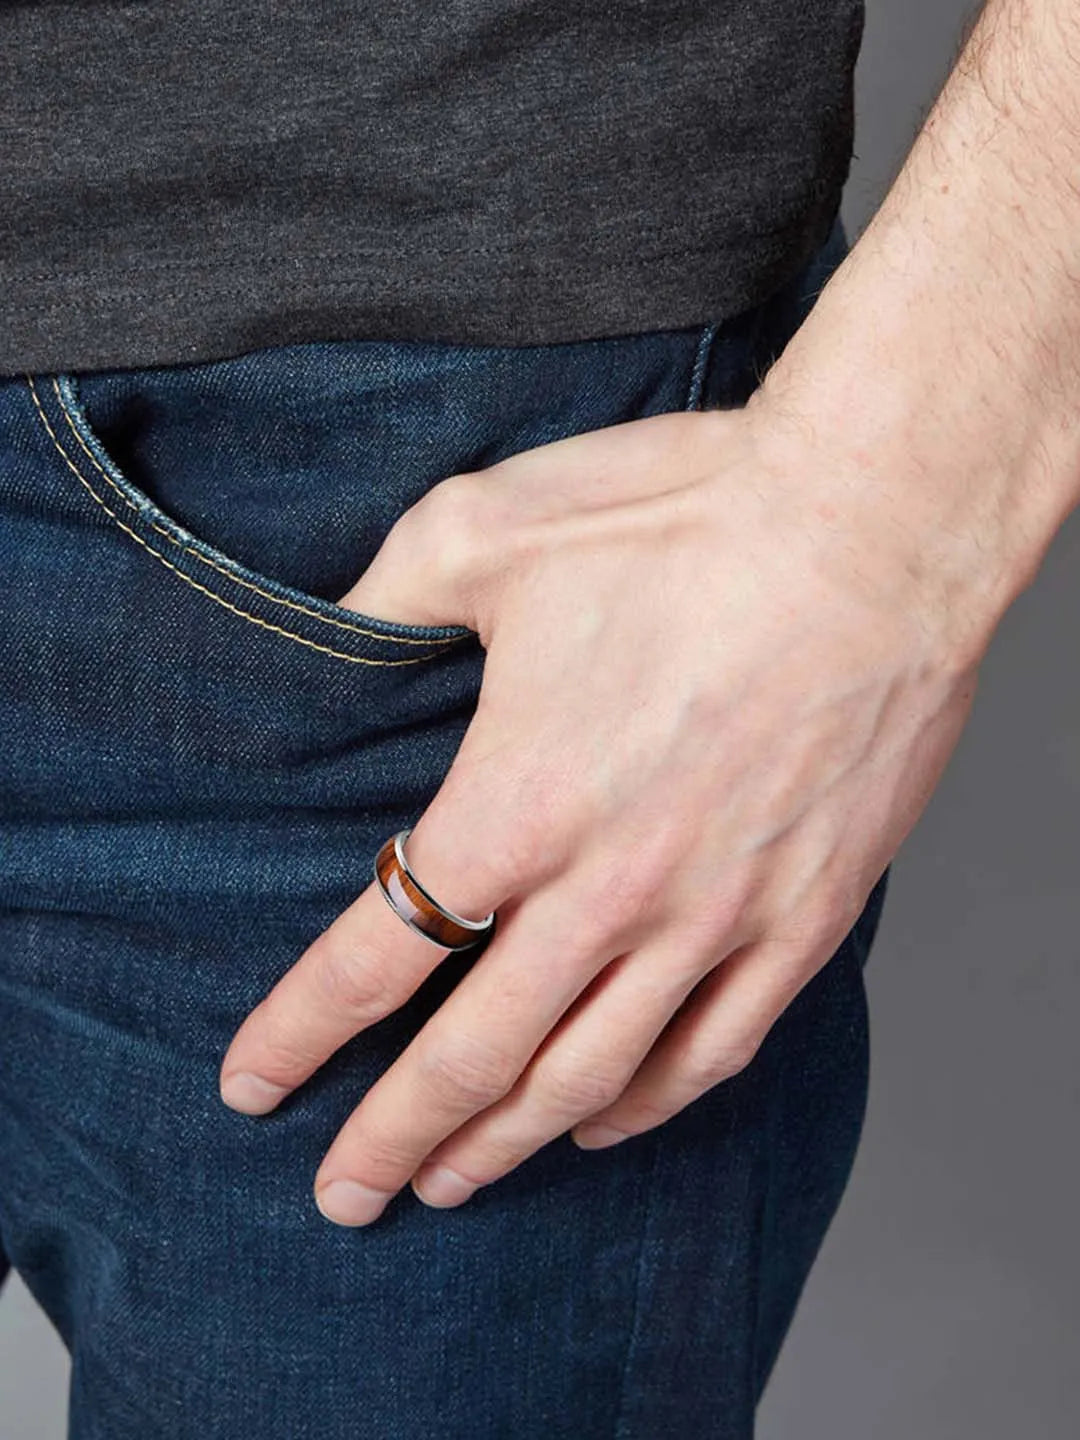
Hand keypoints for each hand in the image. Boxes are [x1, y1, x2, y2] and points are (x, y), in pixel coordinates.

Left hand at [218, 397, 980, 1224]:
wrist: (877, 527)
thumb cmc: (686, 516)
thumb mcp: (487, 525)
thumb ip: (385, 597)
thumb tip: (331, 632)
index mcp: (516, 803)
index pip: (376, 958)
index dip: (301, 1032)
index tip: (253, 1083)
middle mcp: (608, 889)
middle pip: (473, 1055)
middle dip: (391, 1135)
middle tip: (342, 1194)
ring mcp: (715, 916)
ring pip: (589, 1077)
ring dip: (508, 1143)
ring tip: (451, 1184)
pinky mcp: (802, 917)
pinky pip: (713, 1049)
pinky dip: (646, 1105)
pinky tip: (602, 1123)